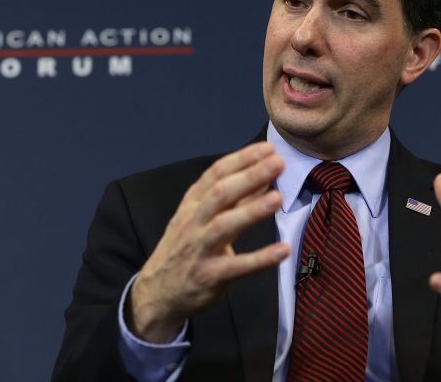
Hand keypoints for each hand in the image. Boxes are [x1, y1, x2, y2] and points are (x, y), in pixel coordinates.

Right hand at [126, 142, 289, 342]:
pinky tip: (283, 250)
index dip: (241, 159)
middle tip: (277, 162)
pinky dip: (260, 259)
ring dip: (252, 211)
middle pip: (219, 194)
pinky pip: (236, 267)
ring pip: (224, 226)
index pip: (215, 174)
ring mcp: (199, 249)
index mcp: (193, 204)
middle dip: (249, 176)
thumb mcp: (203, 219)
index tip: (267, 149)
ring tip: (278, 198)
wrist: (158, 293)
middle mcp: (194, 223)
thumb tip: (265, 176)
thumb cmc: (186, 249)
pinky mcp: (209, 276)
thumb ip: (236, 199)